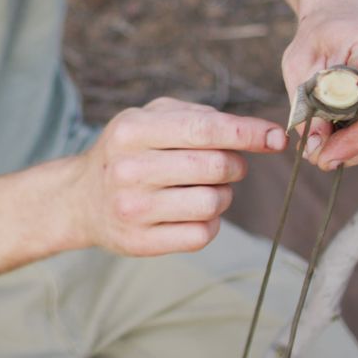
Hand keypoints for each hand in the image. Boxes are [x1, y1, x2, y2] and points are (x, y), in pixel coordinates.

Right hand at [70, 97, 286, 255]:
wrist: (80, 199)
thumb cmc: (128, 152)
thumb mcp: (149, 118)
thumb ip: (199, 115)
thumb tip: (259, 132)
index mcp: (132, 130)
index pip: (204, 130)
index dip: (248, 133)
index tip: (277, 138)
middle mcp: (129, 169)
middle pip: (215, 167)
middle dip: (234, 165)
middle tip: (227, 165)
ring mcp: (133, 208)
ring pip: (212, 203)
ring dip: (223, 195)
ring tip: (206, 189)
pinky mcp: (140, 242)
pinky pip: (201, 234)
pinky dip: (210, 222)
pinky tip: (193, 212)